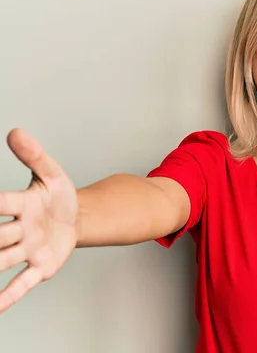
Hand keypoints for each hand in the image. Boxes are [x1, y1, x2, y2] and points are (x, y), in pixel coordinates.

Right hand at [0, 129, 77, 312]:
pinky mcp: (41, 267)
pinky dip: (9, 296)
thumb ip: (36, 156)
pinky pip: (22, 283)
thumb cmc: (58, 196)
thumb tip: (16, 132)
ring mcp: (28, 250)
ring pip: (3, 260)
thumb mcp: (53, 174)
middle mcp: (18, 230)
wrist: (77, 218)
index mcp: (20, 205)